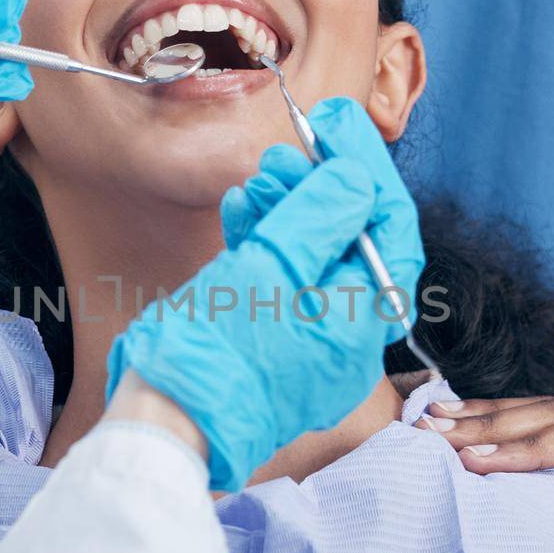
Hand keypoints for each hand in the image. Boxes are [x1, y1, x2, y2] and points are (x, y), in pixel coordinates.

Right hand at [108, 99, 423, 492]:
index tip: (336, 123)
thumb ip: (320, 214)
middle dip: (319, 187)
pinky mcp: (271, 353)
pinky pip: (283, 290)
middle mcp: (345, 342)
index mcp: (362, 323)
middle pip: (350, 243)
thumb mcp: (272, 265)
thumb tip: (356, 179)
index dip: (365, 168)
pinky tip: (241, 212)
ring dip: (287, 211)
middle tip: (287, 148)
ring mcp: (308, 351)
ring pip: (312, 262)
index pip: (389, 229)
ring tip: (257, 178)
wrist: (164, 430)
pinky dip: (265, 247)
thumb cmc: (217, 351)